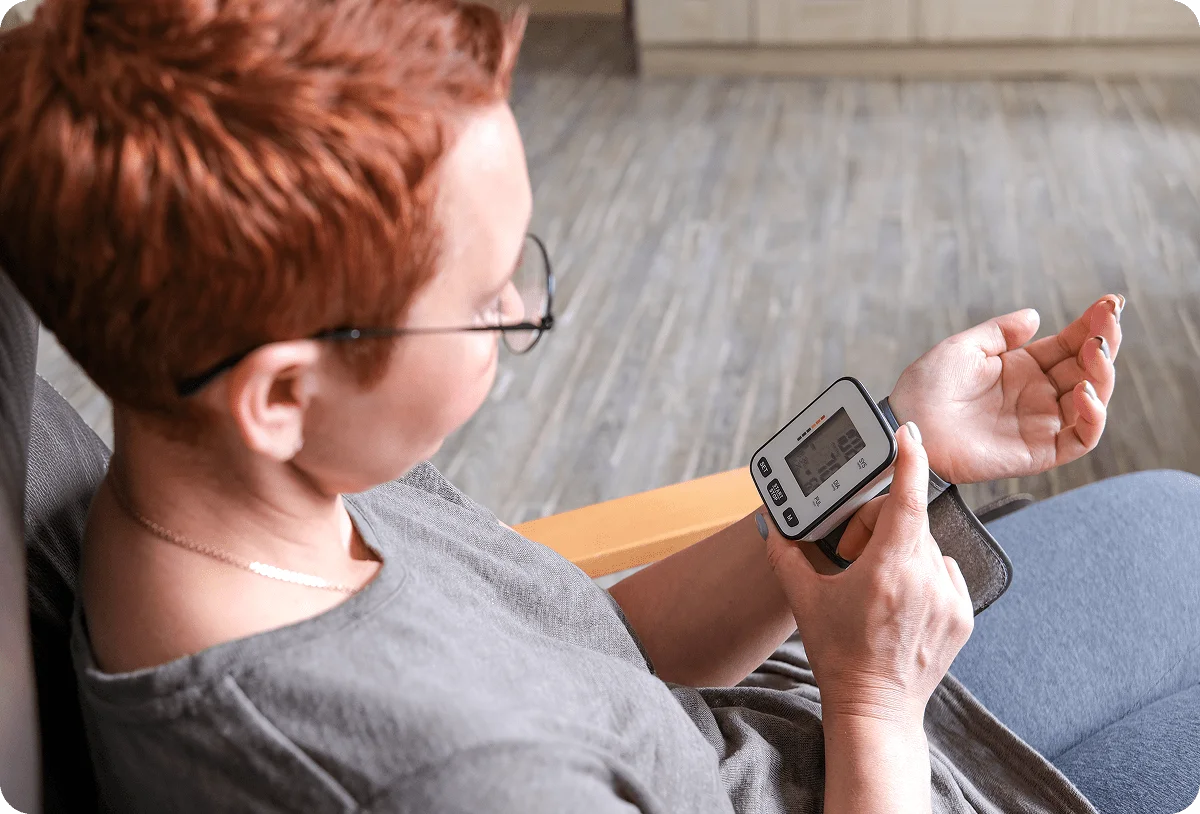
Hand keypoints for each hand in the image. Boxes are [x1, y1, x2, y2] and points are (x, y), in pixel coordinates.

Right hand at [764, 424, 973, 727]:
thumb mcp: (803, 600)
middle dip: (877, 527)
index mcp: (887, 570)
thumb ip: (786, 554)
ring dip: (901, 552)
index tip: (908, 432)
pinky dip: (923, 574)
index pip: (906, 498)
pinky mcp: (963, 615)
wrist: (875, 708)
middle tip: (853, 558)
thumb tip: (774, 524)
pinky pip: (944, 572)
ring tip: (876, 587)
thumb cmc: (838, 655)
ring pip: (926, 546)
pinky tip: (901, 601)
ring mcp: (949, 598)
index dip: (909, 458)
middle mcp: (925, 580)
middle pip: (906, 522)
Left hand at [888, 294, 1122, 483]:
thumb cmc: (925, 388)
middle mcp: (1037, 395)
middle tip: (1107, 321)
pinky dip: (1093, 418)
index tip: (1109, 302)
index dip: (1092, 324)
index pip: (1070, 345)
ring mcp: (1040, 424)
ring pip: (1093, 402)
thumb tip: (1034, 316)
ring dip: (1102, 375)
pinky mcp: (1038, 452)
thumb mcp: (962, 348)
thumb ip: (999, 333)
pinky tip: (1084, 392)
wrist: (905, 423)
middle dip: (1104, 342)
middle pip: (1088, 369)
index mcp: (1022, 368)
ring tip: (1094, 350)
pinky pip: (1080, 439)